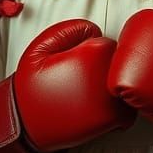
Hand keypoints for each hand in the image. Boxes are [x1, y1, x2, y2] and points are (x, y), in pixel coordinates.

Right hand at [0, 19, 135, 152]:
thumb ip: (68, 30)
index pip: (110, 46)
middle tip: (82, 84)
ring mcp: (112, 96)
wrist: (25, 123)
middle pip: (122, 67)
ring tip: (87, 99)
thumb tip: (94, 29)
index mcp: (94, 51)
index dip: (94, 55)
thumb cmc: (33, 87)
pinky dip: (116, 114)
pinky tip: (94, 113)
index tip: (78, 66)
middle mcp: (107, 73)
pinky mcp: (113, 118)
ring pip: (126, 90)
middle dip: (105, 73)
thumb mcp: (40, 48)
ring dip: (113, 93)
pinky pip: (127, 113)